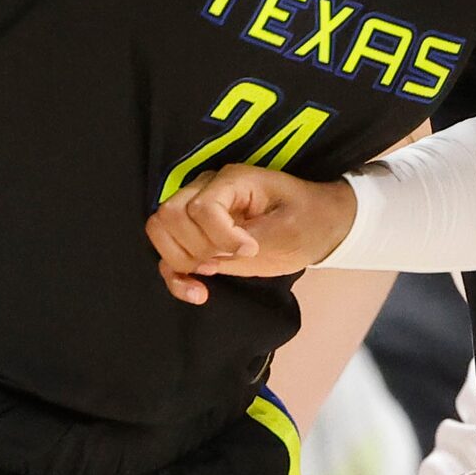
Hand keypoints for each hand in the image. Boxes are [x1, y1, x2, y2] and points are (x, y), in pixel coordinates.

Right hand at [144, 167, 356, 302]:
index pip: (201, 207)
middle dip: (196, 247)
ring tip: (211, 276)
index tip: (250, 250)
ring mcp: (196, 213)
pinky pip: (167, 255)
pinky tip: (198, 293)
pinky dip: (175, 277)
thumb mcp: (290, 229)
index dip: (220, 236)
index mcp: (232, 181)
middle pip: (169, 215)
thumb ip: (251, 239)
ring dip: (180, 261)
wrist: (316, 226)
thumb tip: (212, 258)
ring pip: (159, 231)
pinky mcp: (197, 238)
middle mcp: (206, 190)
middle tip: (228, 260)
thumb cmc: (307, 220)